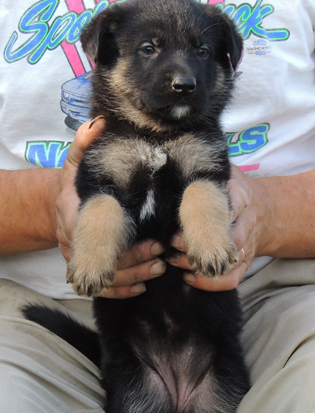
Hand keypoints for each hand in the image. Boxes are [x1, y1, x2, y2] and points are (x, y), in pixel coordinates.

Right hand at [55, 117, 165, 298]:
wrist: (59, 207)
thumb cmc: (74, 185)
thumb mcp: (76, 162)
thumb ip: (84, 143)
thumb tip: (98, 122)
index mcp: (73, 214)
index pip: (98, 236)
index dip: (124, 244)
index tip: (153, 241)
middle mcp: (73, 240)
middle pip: (105, 260)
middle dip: (136, 260)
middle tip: (162, 254)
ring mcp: (79, 259)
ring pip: (107, 278)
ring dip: (135, 275)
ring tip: (159, 268)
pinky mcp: (86, 271)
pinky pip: (103, 288)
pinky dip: (123, 290)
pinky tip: (142, 287)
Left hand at [168, 164, 259, 290]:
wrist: (266, 210)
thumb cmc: (235, 189)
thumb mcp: (226, 172)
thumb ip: (207, 169)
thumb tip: (173, 156)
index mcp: (241, 195)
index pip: (226, 205)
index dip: (204, 215)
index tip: (180, 218)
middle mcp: (246, 221)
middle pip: (225, 237)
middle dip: (195, 243)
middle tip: (170, 242)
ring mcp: (248, 244)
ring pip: (227, 261)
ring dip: (198, 264)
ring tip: (173, 259)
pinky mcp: (245, 262)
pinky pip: (232, 279)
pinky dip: (211, 284)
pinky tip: (189, 277)